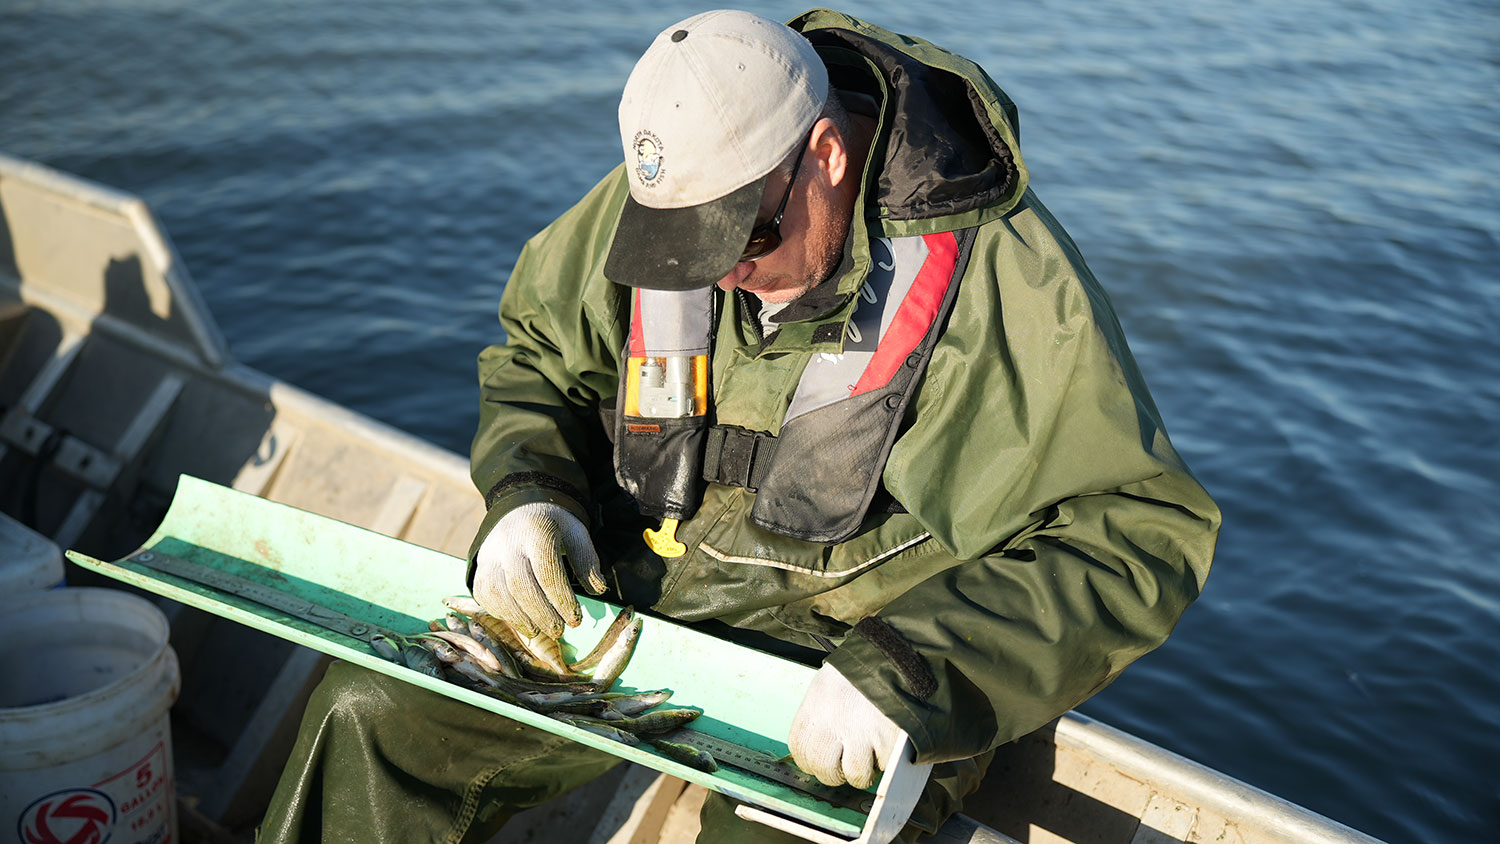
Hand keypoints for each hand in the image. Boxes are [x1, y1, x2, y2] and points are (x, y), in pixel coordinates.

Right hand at [472, 502, 606, 638]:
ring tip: (539, 632)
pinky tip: (520, 621)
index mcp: (536, 531)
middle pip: (521, 585)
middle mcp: (508, 543)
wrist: (519, 508)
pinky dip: (501, 612)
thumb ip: (586, 560)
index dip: (561, 599)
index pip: (547, 570)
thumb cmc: (553, 526)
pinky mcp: (480, 567)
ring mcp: (490, 556)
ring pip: (498, 593)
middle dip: (541, 613)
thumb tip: (598, 589)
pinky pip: (484, 595)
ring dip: (519, 618)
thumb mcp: (575, 533)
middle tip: (559, 632)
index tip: (576, 620)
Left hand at [788, 663, 900, 788]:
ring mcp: (860, 733)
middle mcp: (832, 722)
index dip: (814, 762)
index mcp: (814, 707)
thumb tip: (822, 749)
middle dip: (837, 774)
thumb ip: (821, 716)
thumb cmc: (861, 670)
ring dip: (864, 772)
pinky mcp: (887, 739)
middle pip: (824, 769)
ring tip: (871, 758)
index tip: (826, 761)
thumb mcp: (829, 685)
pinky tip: (888, 746)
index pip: (801, 751)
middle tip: (849, 764)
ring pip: (855, 775)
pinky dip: (888, 762)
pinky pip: (885, 766)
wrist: (894, 654)